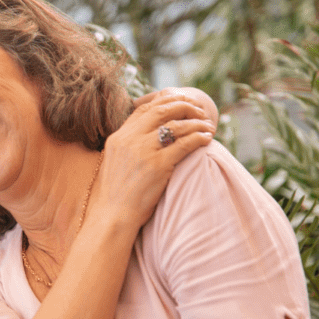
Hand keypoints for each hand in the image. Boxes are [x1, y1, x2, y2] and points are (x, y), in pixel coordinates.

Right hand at [91, 91, 215, 229]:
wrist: (111, 216)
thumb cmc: (114, 195)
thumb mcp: (114, 162)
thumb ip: (128, 146)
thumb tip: (147, 136)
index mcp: (118, 137)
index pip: (144, 108)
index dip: (165, 101)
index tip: (181, 103)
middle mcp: (129, 140)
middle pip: (161, 110)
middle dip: (184, 106)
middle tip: (199, 110)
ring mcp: (143, 151)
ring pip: (176, 125)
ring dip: (196, 122)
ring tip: (208, 125)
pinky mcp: (158, 166)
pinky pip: (185, 144)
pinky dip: (199, 138)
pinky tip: (207, 139)